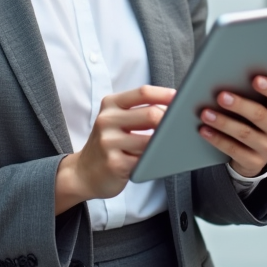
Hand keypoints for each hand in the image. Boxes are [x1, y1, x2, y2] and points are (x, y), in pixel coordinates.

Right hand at [55, 85, 174, 214]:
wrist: (83, 173)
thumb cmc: (109, 143)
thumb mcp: (116, 120)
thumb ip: (139, 111)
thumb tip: (173, 109)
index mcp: (110, 104)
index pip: (143, 92)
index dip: (166, 94)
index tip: (182, 98)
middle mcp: (107, 120)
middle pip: (150, 114)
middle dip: (170, 121)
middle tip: (181, 127)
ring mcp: (109, 142)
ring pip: (151, 140)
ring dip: (165, 143)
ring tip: (175, 145)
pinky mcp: (115, 163)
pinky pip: (146, 159)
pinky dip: (157, 159)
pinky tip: (161, 160)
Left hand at [198, 76, 266, 177]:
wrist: (253, 152)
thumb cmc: (252, 119)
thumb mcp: (258, 106)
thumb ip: (249, 92)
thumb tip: (223, 79)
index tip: (255, 79)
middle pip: (260, 115)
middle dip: (239, 105)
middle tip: (221, 96)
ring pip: (244, 133)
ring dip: (223, 122)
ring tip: (205, 113)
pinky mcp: (255, 162)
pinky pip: (234, 150)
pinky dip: (217, 139)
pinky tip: (205, 130)